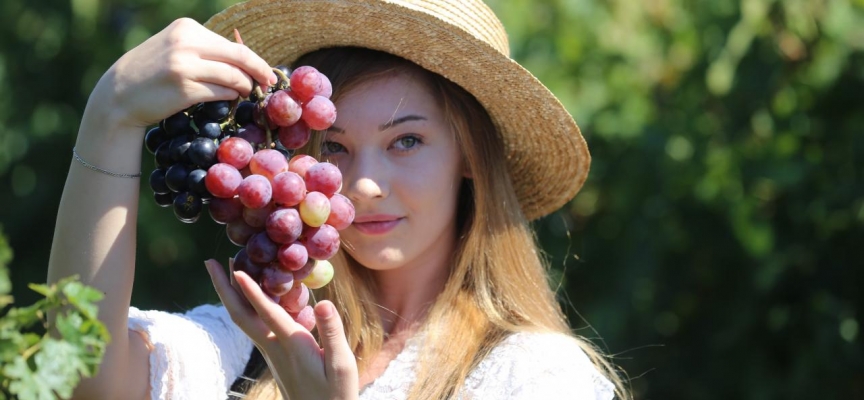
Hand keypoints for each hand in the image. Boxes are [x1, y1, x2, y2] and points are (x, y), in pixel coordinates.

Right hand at [90, 18, 275, 130]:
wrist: (118, 95)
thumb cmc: (152, 73)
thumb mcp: (175, 48)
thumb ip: (205, 50)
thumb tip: (247, 61)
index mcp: (187, 28)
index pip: (233, 44)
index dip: (254, 60)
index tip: (265, 72)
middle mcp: (186, 43)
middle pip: (240, 56)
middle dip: (259, 72)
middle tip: (269, 83)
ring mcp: (185, 65)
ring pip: (234, 76)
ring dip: (245, 87)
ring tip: (246, 93)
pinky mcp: (185, 89)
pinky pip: (222, 93)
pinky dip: (231, 97)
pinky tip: (230, 99)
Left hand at [204, 259, 358, 399]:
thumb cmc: (335, 393)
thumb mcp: (341, 364)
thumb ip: (332, 333)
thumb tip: (323, 302)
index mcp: (291, 345)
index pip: (266, 313)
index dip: (251, 290)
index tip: (236, 268)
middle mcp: (274, 346)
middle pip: (240, 315)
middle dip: (224, 287)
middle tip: (209, 262)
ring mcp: (271, 351)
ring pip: (244, 319)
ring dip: (232, 294)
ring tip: (228, 269)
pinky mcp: (275, 354)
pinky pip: (255, 324)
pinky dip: (248, 304)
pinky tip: (254, 295)